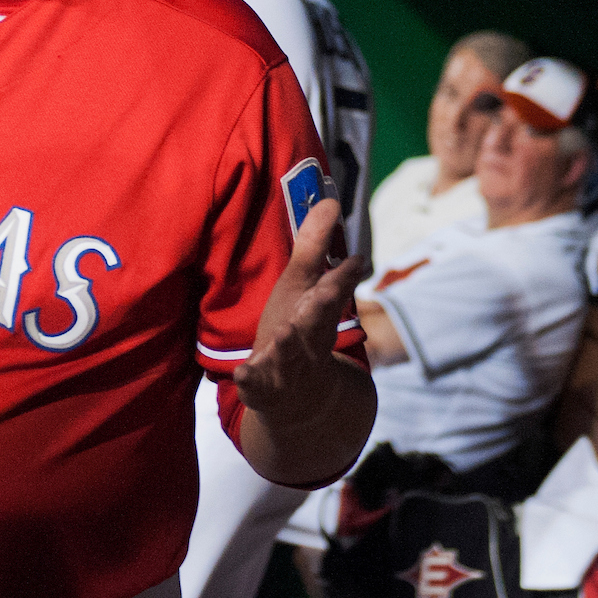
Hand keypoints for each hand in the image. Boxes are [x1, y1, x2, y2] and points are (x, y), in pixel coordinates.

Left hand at [233, 196, 366, 426]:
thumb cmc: (300, 328)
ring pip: (291, 355)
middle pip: (317, 323)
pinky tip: (242, 373)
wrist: (296, 396)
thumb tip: (329, 201)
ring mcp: (287, 366)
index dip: (342, 277)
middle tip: (327, 293)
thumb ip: (315, 245)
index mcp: (317, 312)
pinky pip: (257, 384)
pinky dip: (251, 379)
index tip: (355, 259)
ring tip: (285, 332)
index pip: (332, 292)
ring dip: (290, 345)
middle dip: (321, 308)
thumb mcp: (304, 286)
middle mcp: (307, 339)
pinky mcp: (264, 386)